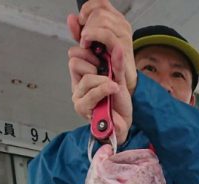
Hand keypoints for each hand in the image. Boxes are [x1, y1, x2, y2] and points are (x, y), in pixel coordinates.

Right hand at [67, 0, 136, 144]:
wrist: (123, 123)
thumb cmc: (119, 103)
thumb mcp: (119, 77)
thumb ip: (116, 62)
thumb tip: (117, 45)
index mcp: (83, 74)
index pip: (75, 53)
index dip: (89, 52)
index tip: (103, 60)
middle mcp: (77, 85)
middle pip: (75, 62)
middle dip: (95, 65)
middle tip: (107, 76)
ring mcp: (78, 97)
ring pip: (86, 78)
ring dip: (103, 80)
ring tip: (112, 87)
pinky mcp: (81, 108)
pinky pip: (92, 92)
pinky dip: (104, 89)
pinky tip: (113, 90)